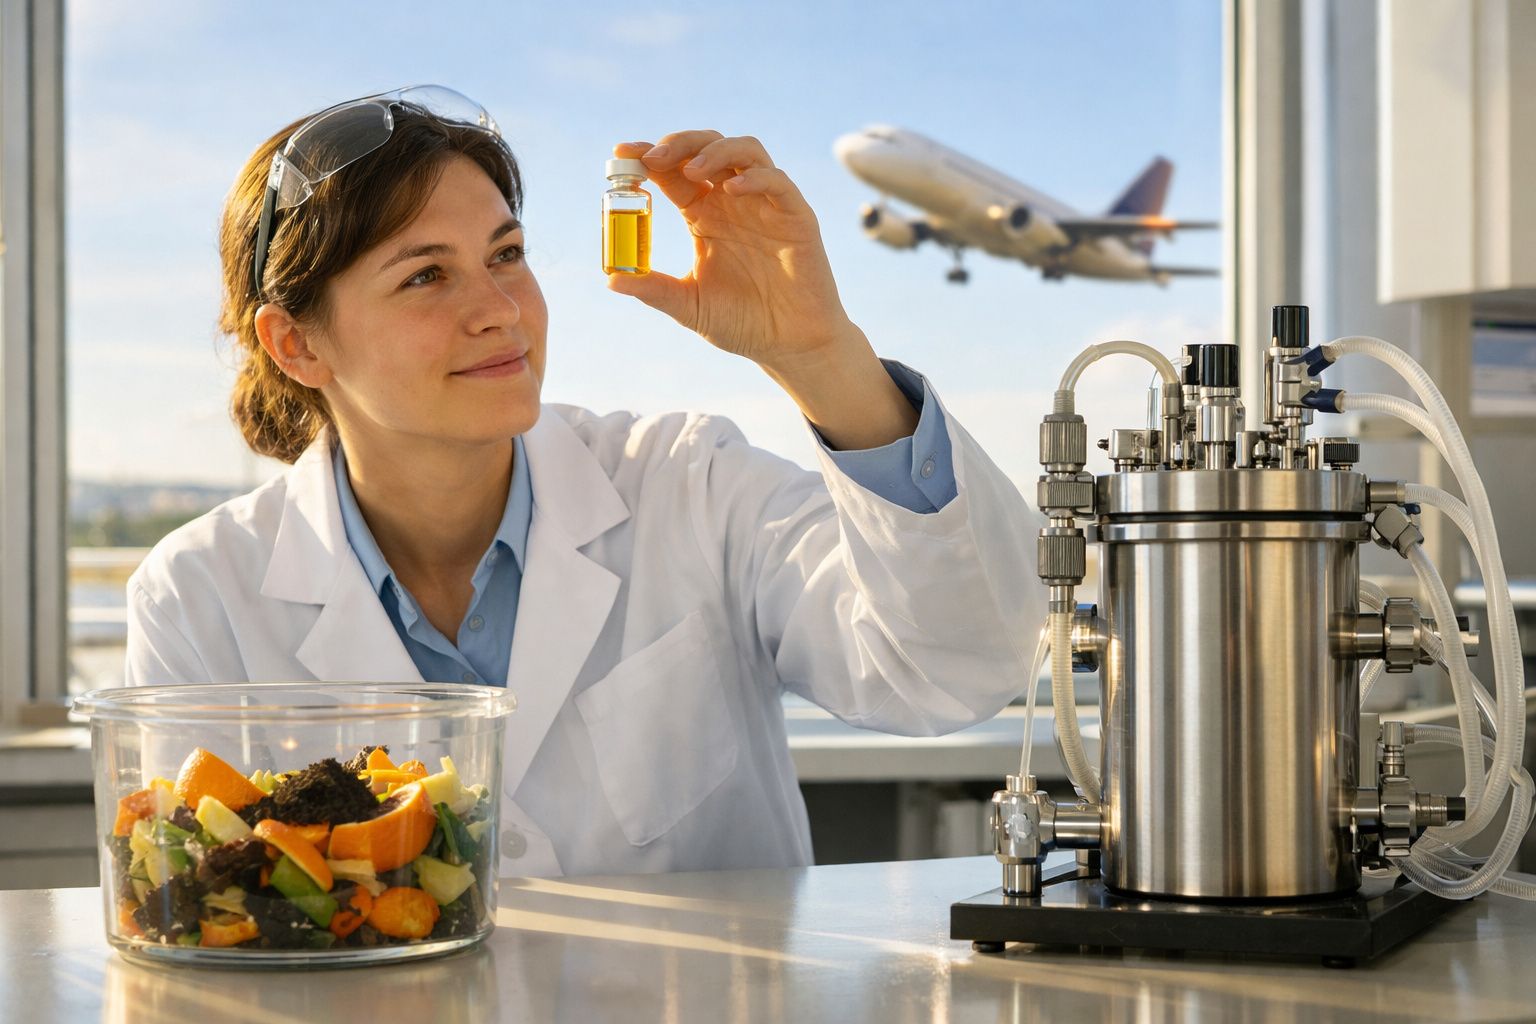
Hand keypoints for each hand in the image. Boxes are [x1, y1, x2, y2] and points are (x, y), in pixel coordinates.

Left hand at [605, 132, 861, 373]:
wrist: (789, 346)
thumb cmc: (742, 324)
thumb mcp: (689, 305)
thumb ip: (655, 289)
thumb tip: (610, 279)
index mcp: (704, 216)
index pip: (674, 172)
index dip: (650, 157)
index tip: (623, 154)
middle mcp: (733, 202)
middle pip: (706, 148)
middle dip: (678, 144)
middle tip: (652, 158)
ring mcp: (765, 205)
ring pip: (744, 151)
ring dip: (714, 151)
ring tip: (690, 169)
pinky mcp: (796, 216)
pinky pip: (777, 182)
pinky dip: (755, 178)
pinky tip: (732, 190)